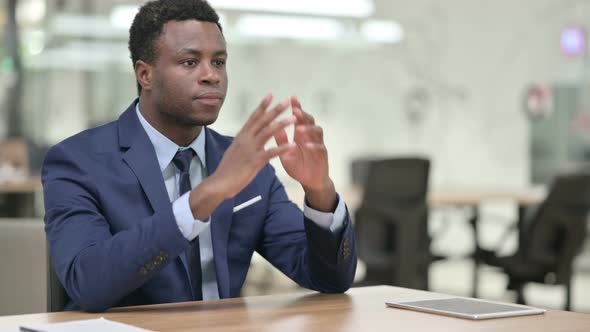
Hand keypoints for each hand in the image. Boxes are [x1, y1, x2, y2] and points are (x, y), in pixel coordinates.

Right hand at [189, 94, 296, 218]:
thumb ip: (243, 143)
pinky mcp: (254, 161)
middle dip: (275, 110)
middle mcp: (246, 139)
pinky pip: (271, 153)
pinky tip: (292, 145)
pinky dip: (282, 148)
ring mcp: (250, 149)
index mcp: (241, 136)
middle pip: (262, 121)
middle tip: (287, 101)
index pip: (253, 117)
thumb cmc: (227, 169)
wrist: (219, 183)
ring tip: (294, 118)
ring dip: (282, 124)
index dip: (262, 106)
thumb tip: (247, 136)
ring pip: (268, 133)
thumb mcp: (234, 151)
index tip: (270, 95)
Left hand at [274, 96, 335, 211]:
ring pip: (317, 131)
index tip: (292, 98)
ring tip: (298, 129)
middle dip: (303, 114)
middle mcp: (310, 137)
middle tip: (295, 110)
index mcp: (301, 134)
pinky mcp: (322, 156)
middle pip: (310, 120)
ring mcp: (318, 145)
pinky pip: (320, 148)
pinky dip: (314, 145)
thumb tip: (272, 126)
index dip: (297, 108)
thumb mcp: (286, 153)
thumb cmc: (298, 165)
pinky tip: (307, 145)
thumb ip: (281, 140)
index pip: (300, 118)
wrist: (310, 182)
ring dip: (308, 129)